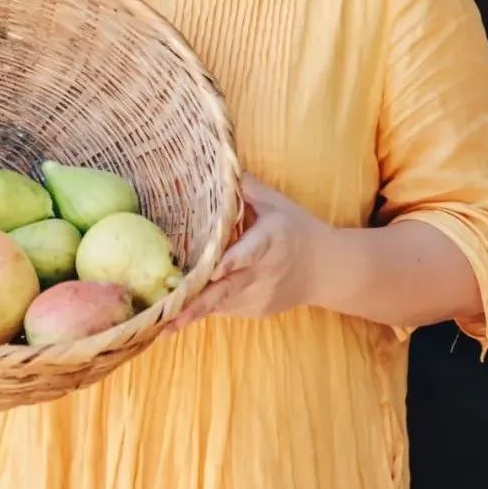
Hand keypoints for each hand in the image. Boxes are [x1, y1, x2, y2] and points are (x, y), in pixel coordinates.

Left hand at [166, 173, 330, 331]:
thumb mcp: (277, 203)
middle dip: (197, 304)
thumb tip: (218, 166)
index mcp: (271, 239)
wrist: (326, 269)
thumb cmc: (297, 229)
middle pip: (228, 289)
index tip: (215, 270)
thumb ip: (247, 188)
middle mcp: (264, 270)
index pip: (252, 249)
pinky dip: (206, 307)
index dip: (234, 259)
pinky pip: (225, 308)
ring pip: (222, 303)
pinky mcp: (256, 310)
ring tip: (161, 322)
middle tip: (167, 320)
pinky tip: (182, 311)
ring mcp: (260, 295)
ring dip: (192, 309)